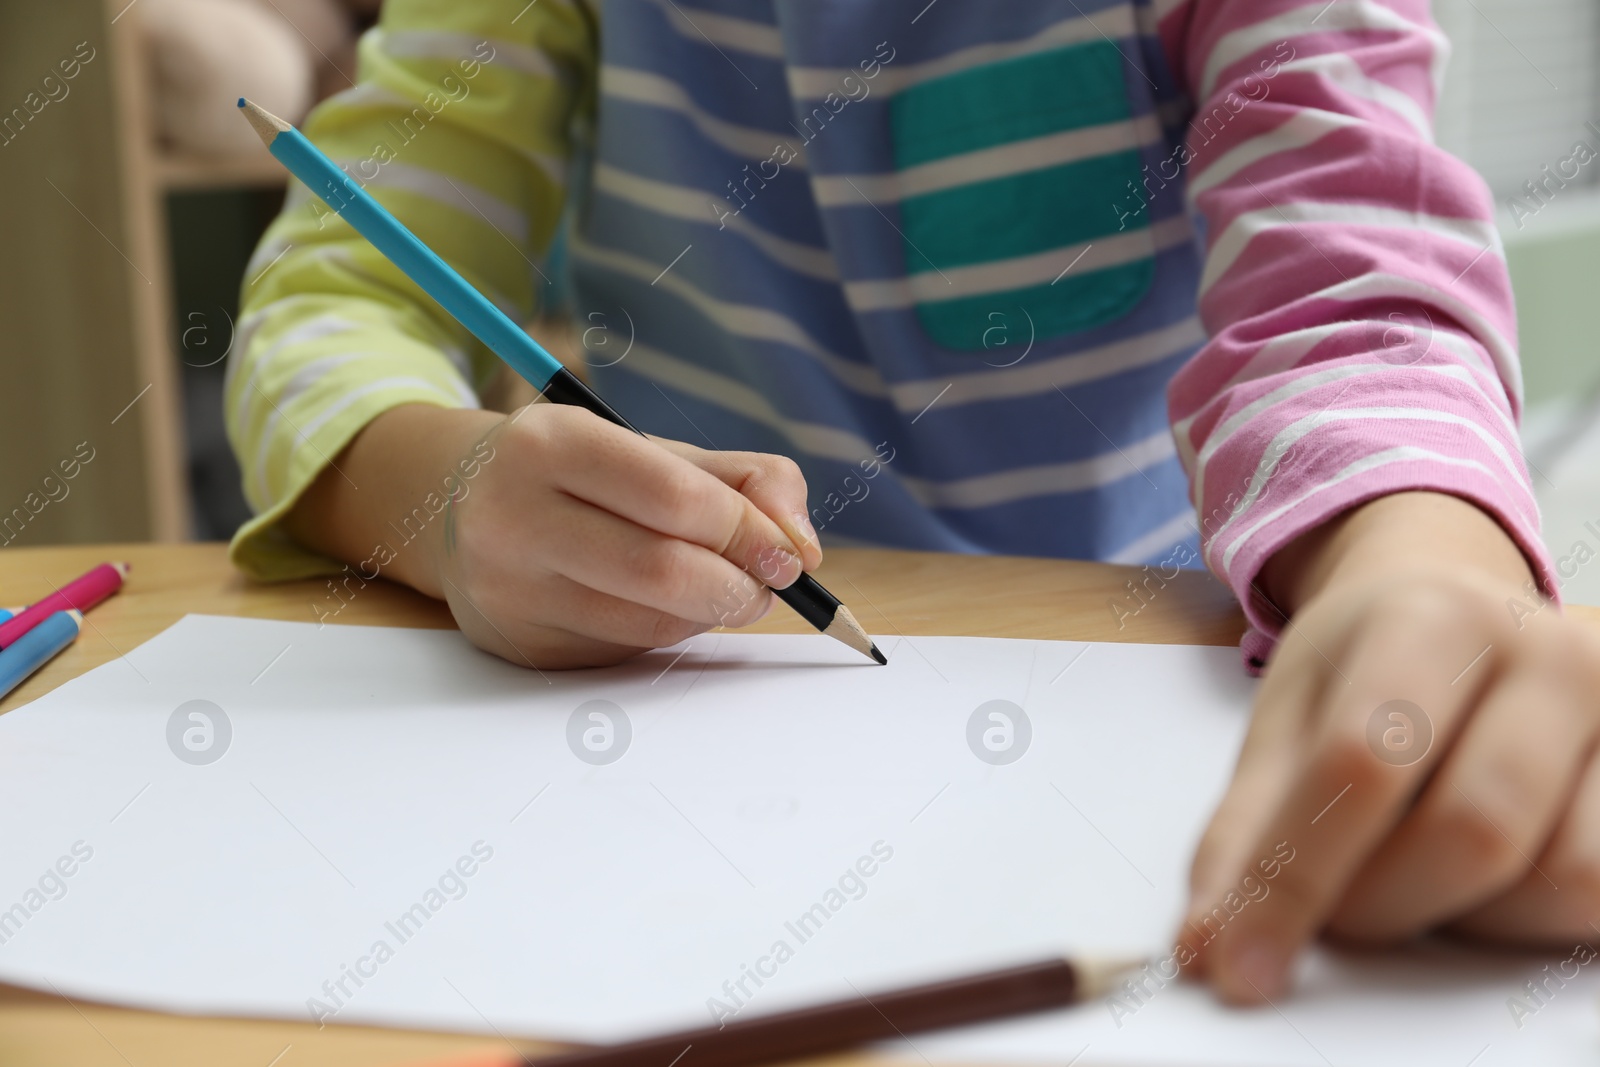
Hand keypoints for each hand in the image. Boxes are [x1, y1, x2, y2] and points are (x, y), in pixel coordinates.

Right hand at [286, 403, 820, 668]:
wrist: (462, 508)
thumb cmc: (583, 476)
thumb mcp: (655, 451)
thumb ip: (748, 480)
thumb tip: (802, 548)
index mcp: (550, 443)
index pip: (673, 497)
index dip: (748, 531)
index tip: (788, 554)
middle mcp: (513, 514)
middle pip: (663, 571)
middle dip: (740, 585)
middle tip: (769, 584)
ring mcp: (509, 587)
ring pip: (650, 623)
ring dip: (710, 613)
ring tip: (720, 587)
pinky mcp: (519, 644)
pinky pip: (626, 652)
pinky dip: (669, 634)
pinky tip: (664, 607)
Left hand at [1179, 492, 1599, 1003]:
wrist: (1462, 616)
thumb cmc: (1368, 668)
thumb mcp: (1288, 719)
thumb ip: (1246, 831)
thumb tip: (1211, 945)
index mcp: (1435, 618)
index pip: (1363, 762)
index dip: (1294, 878)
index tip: (1241, 962)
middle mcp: (1552, 654)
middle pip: (1473, 831)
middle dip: (1380, 904)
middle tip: (1336, 910)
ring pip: (1558, 879)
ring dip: (1460, 918)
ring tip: (1410, 874)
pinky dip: (1521, 920)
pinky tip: (1475, 881)